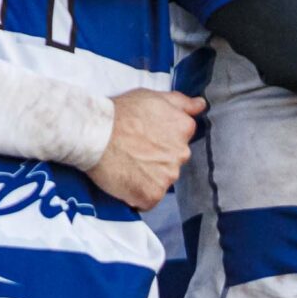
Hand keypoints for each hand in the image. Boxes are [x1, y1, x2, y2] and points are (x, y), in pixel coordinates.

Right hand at [89, 89, 203, 211]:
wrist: (95, 134)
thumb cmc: (120, 112)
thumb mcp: (152, 96)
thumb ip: (180, 102)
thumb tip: (201, 105)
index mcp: (184, 129)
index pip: (180, 141)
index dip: (160, 142)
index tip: (143, 139)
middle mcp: (182, 154)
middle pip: (171, 163)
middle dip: (156, 161)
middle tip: (132, 152)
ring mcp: (168, 177)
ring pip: (161, 182)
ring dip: (147, 178)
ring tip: (126, 166)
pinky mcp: (152, 196)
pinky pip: (148, 200)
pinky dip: (137, 195)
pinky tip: (124, 181)